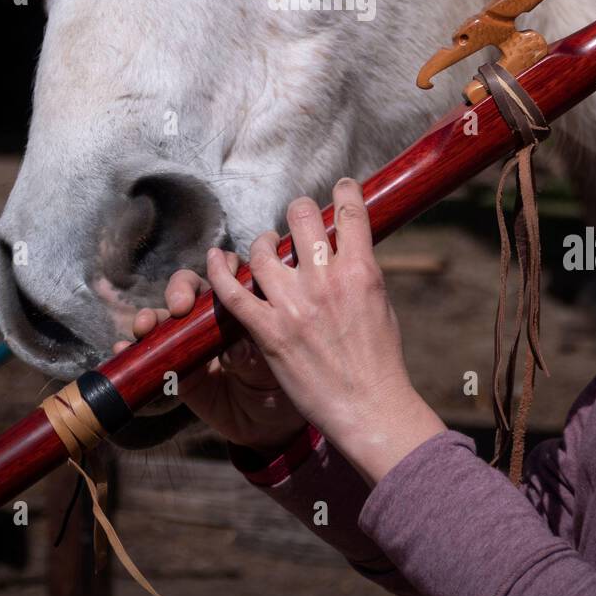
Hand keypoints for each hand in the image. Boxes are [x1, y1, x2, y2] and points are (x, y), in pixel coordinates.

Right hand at [112, 252, 307, 454]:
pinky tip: (124, 348)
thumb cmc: (281, 382)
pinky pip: (151, 358)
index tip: (217, 271)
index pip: (227, 273)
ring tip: (144, 326)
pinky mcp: (178, 372)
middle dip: (179, 289)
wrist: (273, 424)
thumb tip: (235, 350)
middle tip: (180, 307)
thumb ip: (254, 355)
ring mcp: (191, 344)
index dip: (220, 266)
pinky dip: (133, 350)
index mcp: (242, 305)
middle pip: (190, 288)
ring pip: (164, 318)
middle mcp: (213, 318)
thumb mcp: (275, 365)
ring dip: (149, 316)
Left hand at [204, 178, 445, 481]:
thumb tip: (346, 248)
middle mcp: (325, 280)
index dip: (344, 192)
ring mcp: (293, 305)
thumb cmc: (380, 361)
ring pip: (262, 251)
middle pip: (300, 218)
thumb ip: (360, 272)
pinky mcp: (267, 330)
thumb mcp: (380, 304)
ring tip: (265, 245)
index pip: (349, 212)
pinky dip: (219, 272)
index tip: (341, 188)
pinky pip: (233, 292)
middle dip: (298, 211)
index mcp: (361, 270)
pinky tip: (215, 260)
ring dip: (263, 243)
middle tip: (296, 218)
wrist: (368, 407)